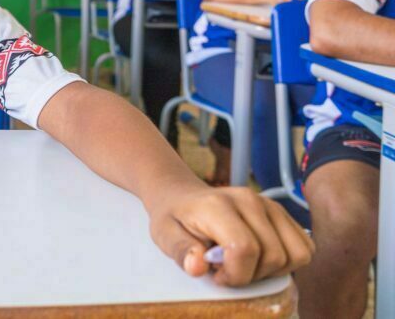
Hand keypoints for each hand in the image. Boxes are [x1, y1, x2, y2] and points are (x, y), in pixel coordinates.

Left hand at [148, 185, 312, 285]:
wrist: (182, 196)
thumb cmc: (175, 218)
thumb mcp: (165, 235)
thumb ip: (181, 251)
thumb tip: (197, 267)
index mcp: (219, 205)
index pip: (245, 249)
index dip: (235, 274)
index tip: (217, 275)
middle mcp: (251, 200)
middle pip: (274, 256)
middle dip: (251, 275)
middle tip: (226, 269)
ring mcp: (270, 204)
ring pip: (295, 254)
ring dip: (272, 270)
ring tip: (243, 263)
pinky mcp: (281, 213)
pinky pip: (305, 247)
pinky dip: (287, 262)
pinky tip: (260, 257)